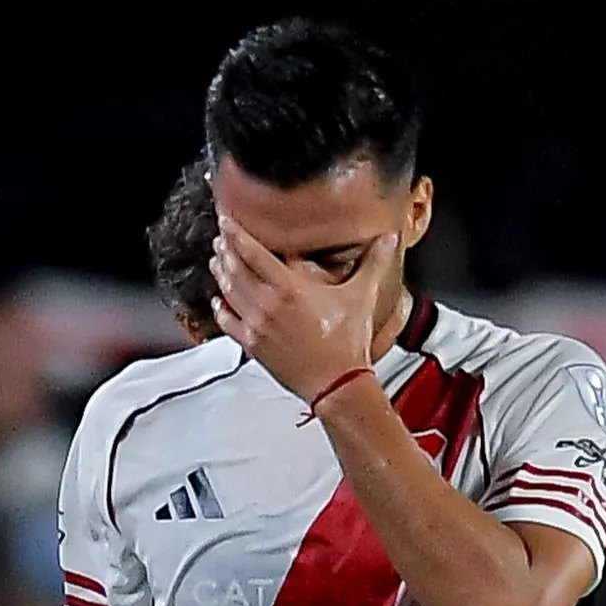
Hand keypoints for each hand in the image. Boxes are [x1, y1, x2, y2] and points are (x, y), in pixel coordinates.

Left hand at [210, 219, 392, 403]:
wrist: (336, 383)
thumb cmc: (347, 343)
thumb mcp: (360, 296)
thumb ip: (373, 263)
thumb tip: (389, 239)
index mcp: (290, 288)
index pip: (254, 254)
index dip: (237, 235)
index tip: (227, 222)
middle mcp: (267, 305)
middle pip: (236, 270)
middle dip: (226, 251)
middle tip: (221, 238)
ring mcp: (257, 326)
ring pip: (229, 294)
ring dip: (221, 275)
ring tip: (216, 261)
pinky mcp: (253, 346)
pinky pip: (228, 324)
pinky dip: (220, 310)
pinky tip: (218, 302)